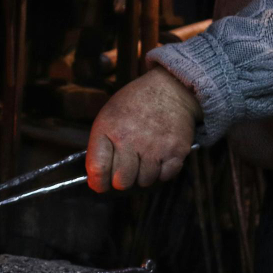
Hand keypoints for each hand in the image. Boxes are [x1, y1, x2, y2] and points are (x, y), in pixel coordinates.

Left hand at [86, 67, 200, 192]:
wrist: (170, 88)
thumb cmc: (134, 105)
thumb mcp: (107, 117)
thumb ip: (99, 147)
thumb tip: (96, 180)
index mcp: (108, 130)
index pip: (98, 169)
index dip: (98, 182)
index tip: (100, 183)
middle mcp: (131, 140)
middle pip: (122, 182)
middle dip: (121, 180)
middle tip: (125, 170)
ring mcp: (155, 147)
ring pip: (144, 182)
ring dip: (142, 176)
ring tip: (143, 159)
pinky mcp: (176, 151)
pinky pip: (165, 177)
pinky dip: (161, 172)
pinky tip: (158, 158)